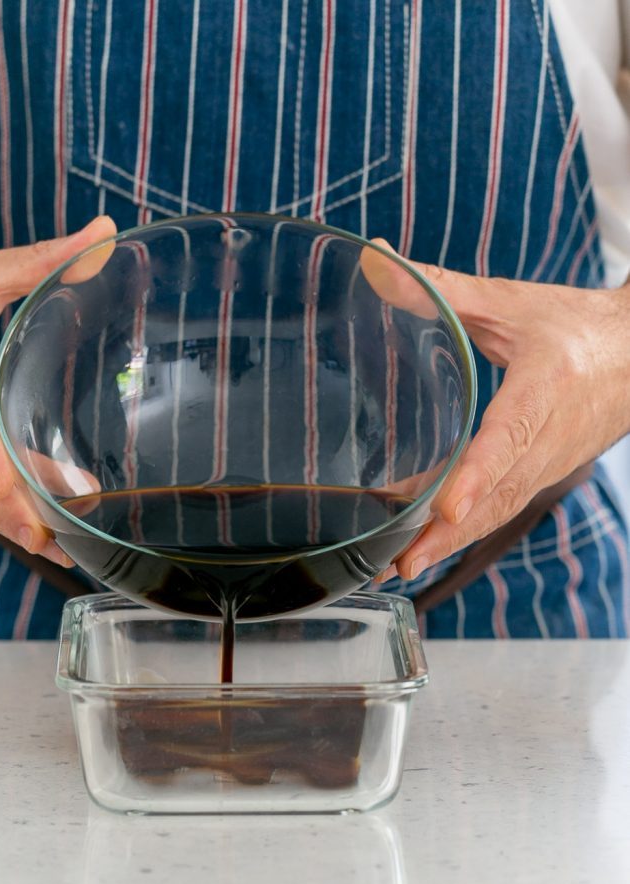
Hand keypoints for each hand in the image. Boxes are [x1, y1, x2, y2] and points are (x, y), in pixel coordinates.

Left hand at [362, 241, 629, 580]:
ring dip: (452, 543)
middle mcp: (552, 436)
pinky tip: (424, 542)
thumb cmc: (574, 325)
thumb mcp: (508, 300)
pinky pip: (504, 506)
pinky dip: (466, 529)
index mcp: (547, 387)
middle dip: (449, 534)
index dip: (479, 475)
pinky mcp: (545, 473)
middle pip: (499, 494)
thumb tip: (369, 256)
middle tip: (399, 563)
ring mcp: (551, 462)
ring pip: (500, 509)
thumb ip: (438, 286)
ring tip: (399, 567)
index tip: (446, 508)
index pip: (511, 437)